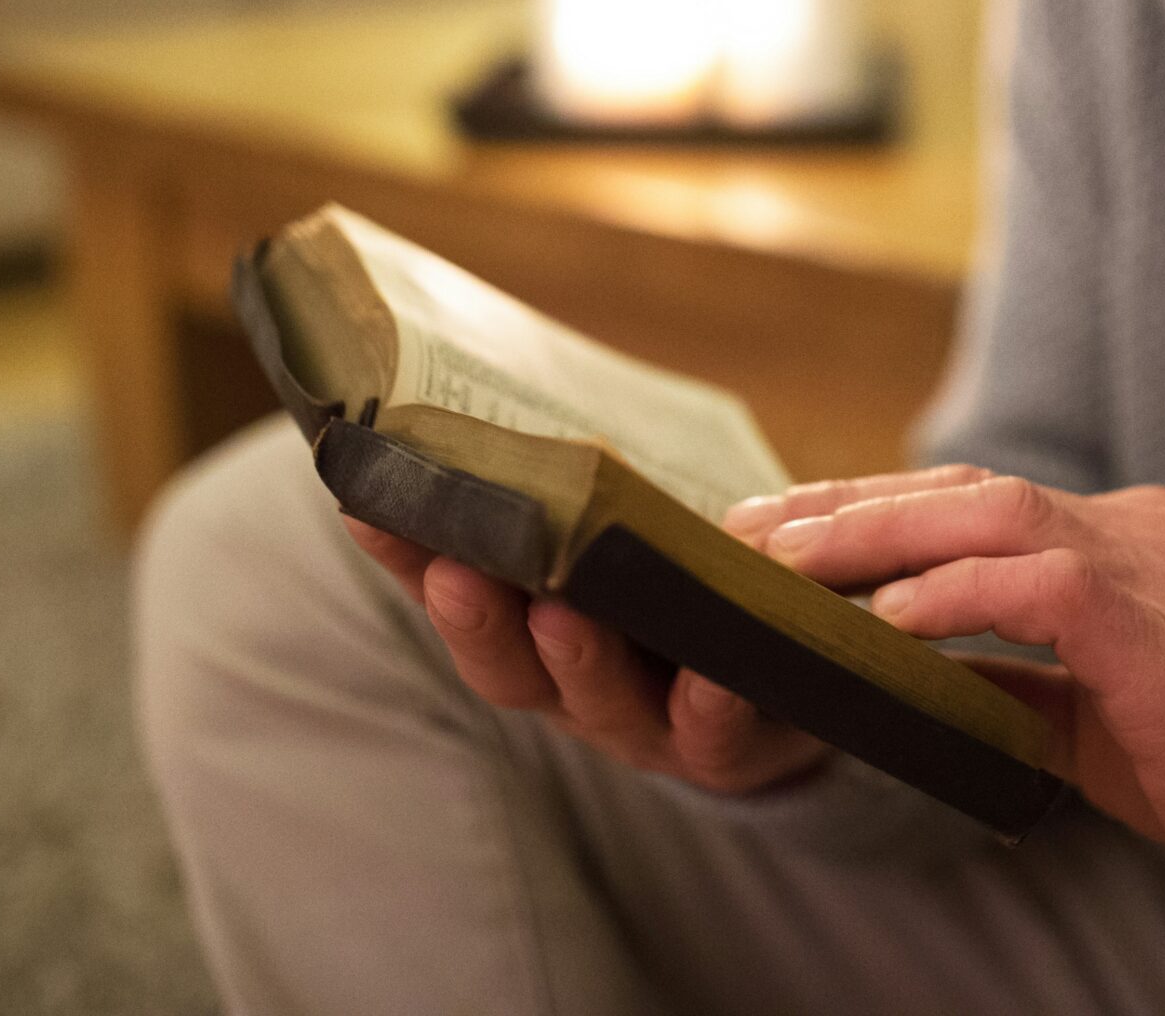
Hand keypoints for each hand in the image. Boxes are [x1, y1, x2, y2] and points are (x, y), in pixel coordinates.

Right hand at [340, 518, 831, 795]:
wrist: (802, 670)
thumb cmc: (691, 579)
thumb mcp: (630, 521)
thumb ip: (571, 483)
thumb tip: (499, 419)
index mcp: (529, 635)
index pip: (451, 589)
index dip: (402, 554)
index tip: (362, 506)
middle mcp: (574, 691)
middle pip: (509, 669)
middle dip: (480, 621)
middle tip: (456, 571)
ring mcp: (652, 727)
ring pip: (603, 704)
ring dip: (579, 659)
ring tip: (564, 612)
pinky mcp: (737, 745)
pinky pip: (717, 736)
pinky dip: (712, 705)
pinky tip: (712, 676)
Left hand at [726, 465, 1164, 909]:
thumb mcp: (1099, 715)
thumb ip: (1018, 677)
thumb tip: (916, 667)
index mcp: (1120, 543)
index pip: (973, 503)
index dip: (871, 508)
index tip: (781, 529)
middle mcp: (1132, 529)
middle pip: (965, 490)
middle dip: (847, 506)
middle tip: (747, 530)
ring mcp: (1150, 565)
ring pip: (990, 514)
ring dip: (876, 533)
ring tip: (785, 562)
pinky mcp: (1158, 622)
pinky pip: (1037, 584)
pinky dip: (953, 594)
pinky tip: (883, 617)